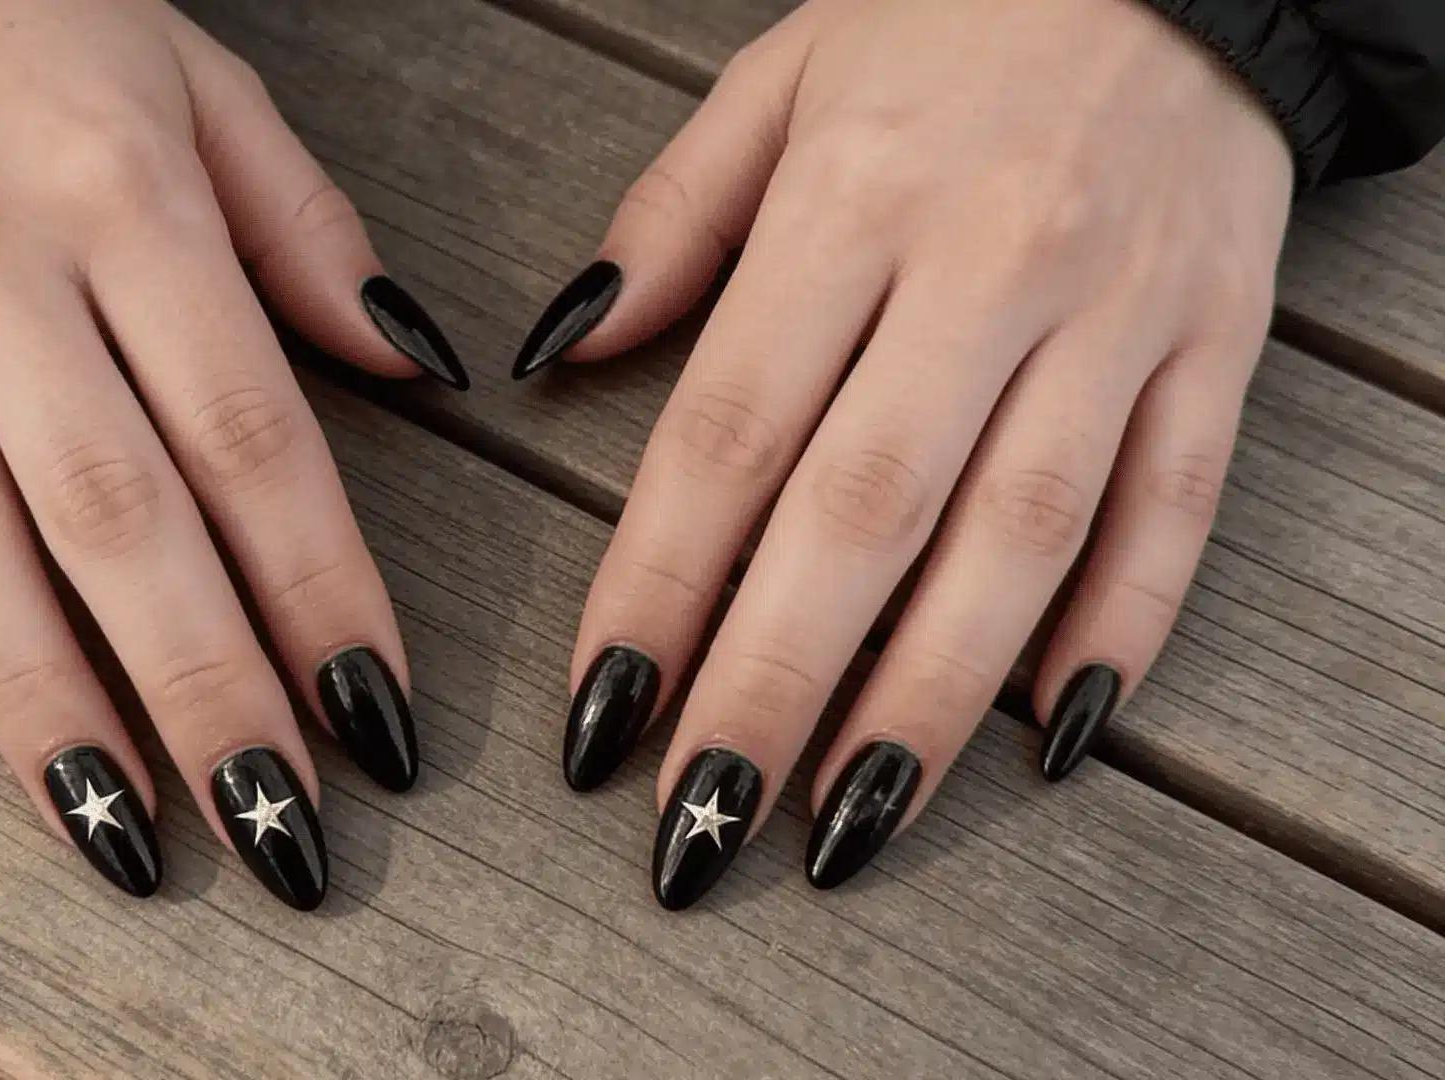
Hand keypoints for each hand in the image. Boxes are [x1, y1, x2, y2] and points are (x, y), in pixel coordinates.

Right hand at [0, 0, 463, 904]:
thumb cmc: (31, 20)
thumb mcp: (199, 83)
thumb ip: (306, 231)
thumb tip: (414, 370)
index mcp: (126, 200)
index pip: (246, 434)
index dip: (315, 589)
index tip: (374, 716)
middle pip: (112, 516)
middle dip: (204, 689)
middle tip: (278, 830)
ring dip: (43, 701)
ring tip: (121, 834)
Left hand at [540, 0, 1291, 904]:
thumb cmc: (954, 15)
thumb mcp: (782, 77)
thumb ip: (670, 219)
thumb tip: (564, 350)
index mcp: (851, 201)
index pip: (729, 432)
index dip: (657, 588)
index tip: (602, 712)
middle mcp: (985, 267)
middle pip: (863, 513)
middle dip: (771, 683)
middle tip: (699, 823)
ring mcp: (1115, 314)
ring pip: (1017, 540)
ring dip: (928, 700)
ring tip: (846, 823)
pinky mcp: (1218, 344)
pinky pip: (1173, 510)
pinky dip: (1119, 631)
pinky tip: (1046, 742)